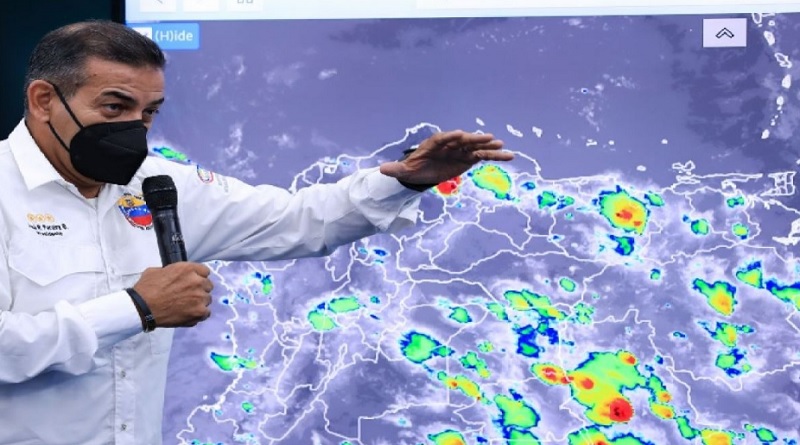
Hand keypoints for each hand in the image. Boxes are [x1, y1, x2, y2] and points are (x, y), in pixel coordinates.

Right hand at [133, 262, 213, 327]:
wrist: (142, 308)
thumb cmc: (147, 289)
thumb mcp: (157, 271)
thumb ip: (173, 271)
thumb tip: (175, 275)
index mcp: (188, 269)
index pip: (205, 271)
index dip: (198, 277)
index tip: (194, 282)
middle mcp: (197, 281)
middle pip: (208, 285)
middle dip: (200, 289)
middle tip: (189, 295)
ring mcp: (200, 297)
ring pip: (207, 299)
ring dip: (200, 302)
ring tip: (187, 306)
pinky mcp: (199, 312)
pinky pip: (206, 313)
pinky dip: (199, 315)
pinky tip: (189, 314)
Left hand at [379, 130, 511, 185]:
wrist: (423, 173)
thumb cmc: (414, 169)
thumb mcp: (405, 171)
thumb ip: (396, 170)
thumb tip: (382, 170)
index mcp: (435, 143)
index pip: (444, 138)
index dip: (452, 137)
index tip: (460, 135)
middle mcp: (450, 143)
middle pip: (464, 140)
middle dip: (475, 139)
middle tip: (488, 138)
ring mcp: (461, 150)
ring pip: (477, 147)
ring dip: (489, 147)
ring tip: (503, 146)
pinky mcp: (468, 158)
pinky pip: (483, 157)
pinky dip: (495, 156)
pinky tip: (509, 156)